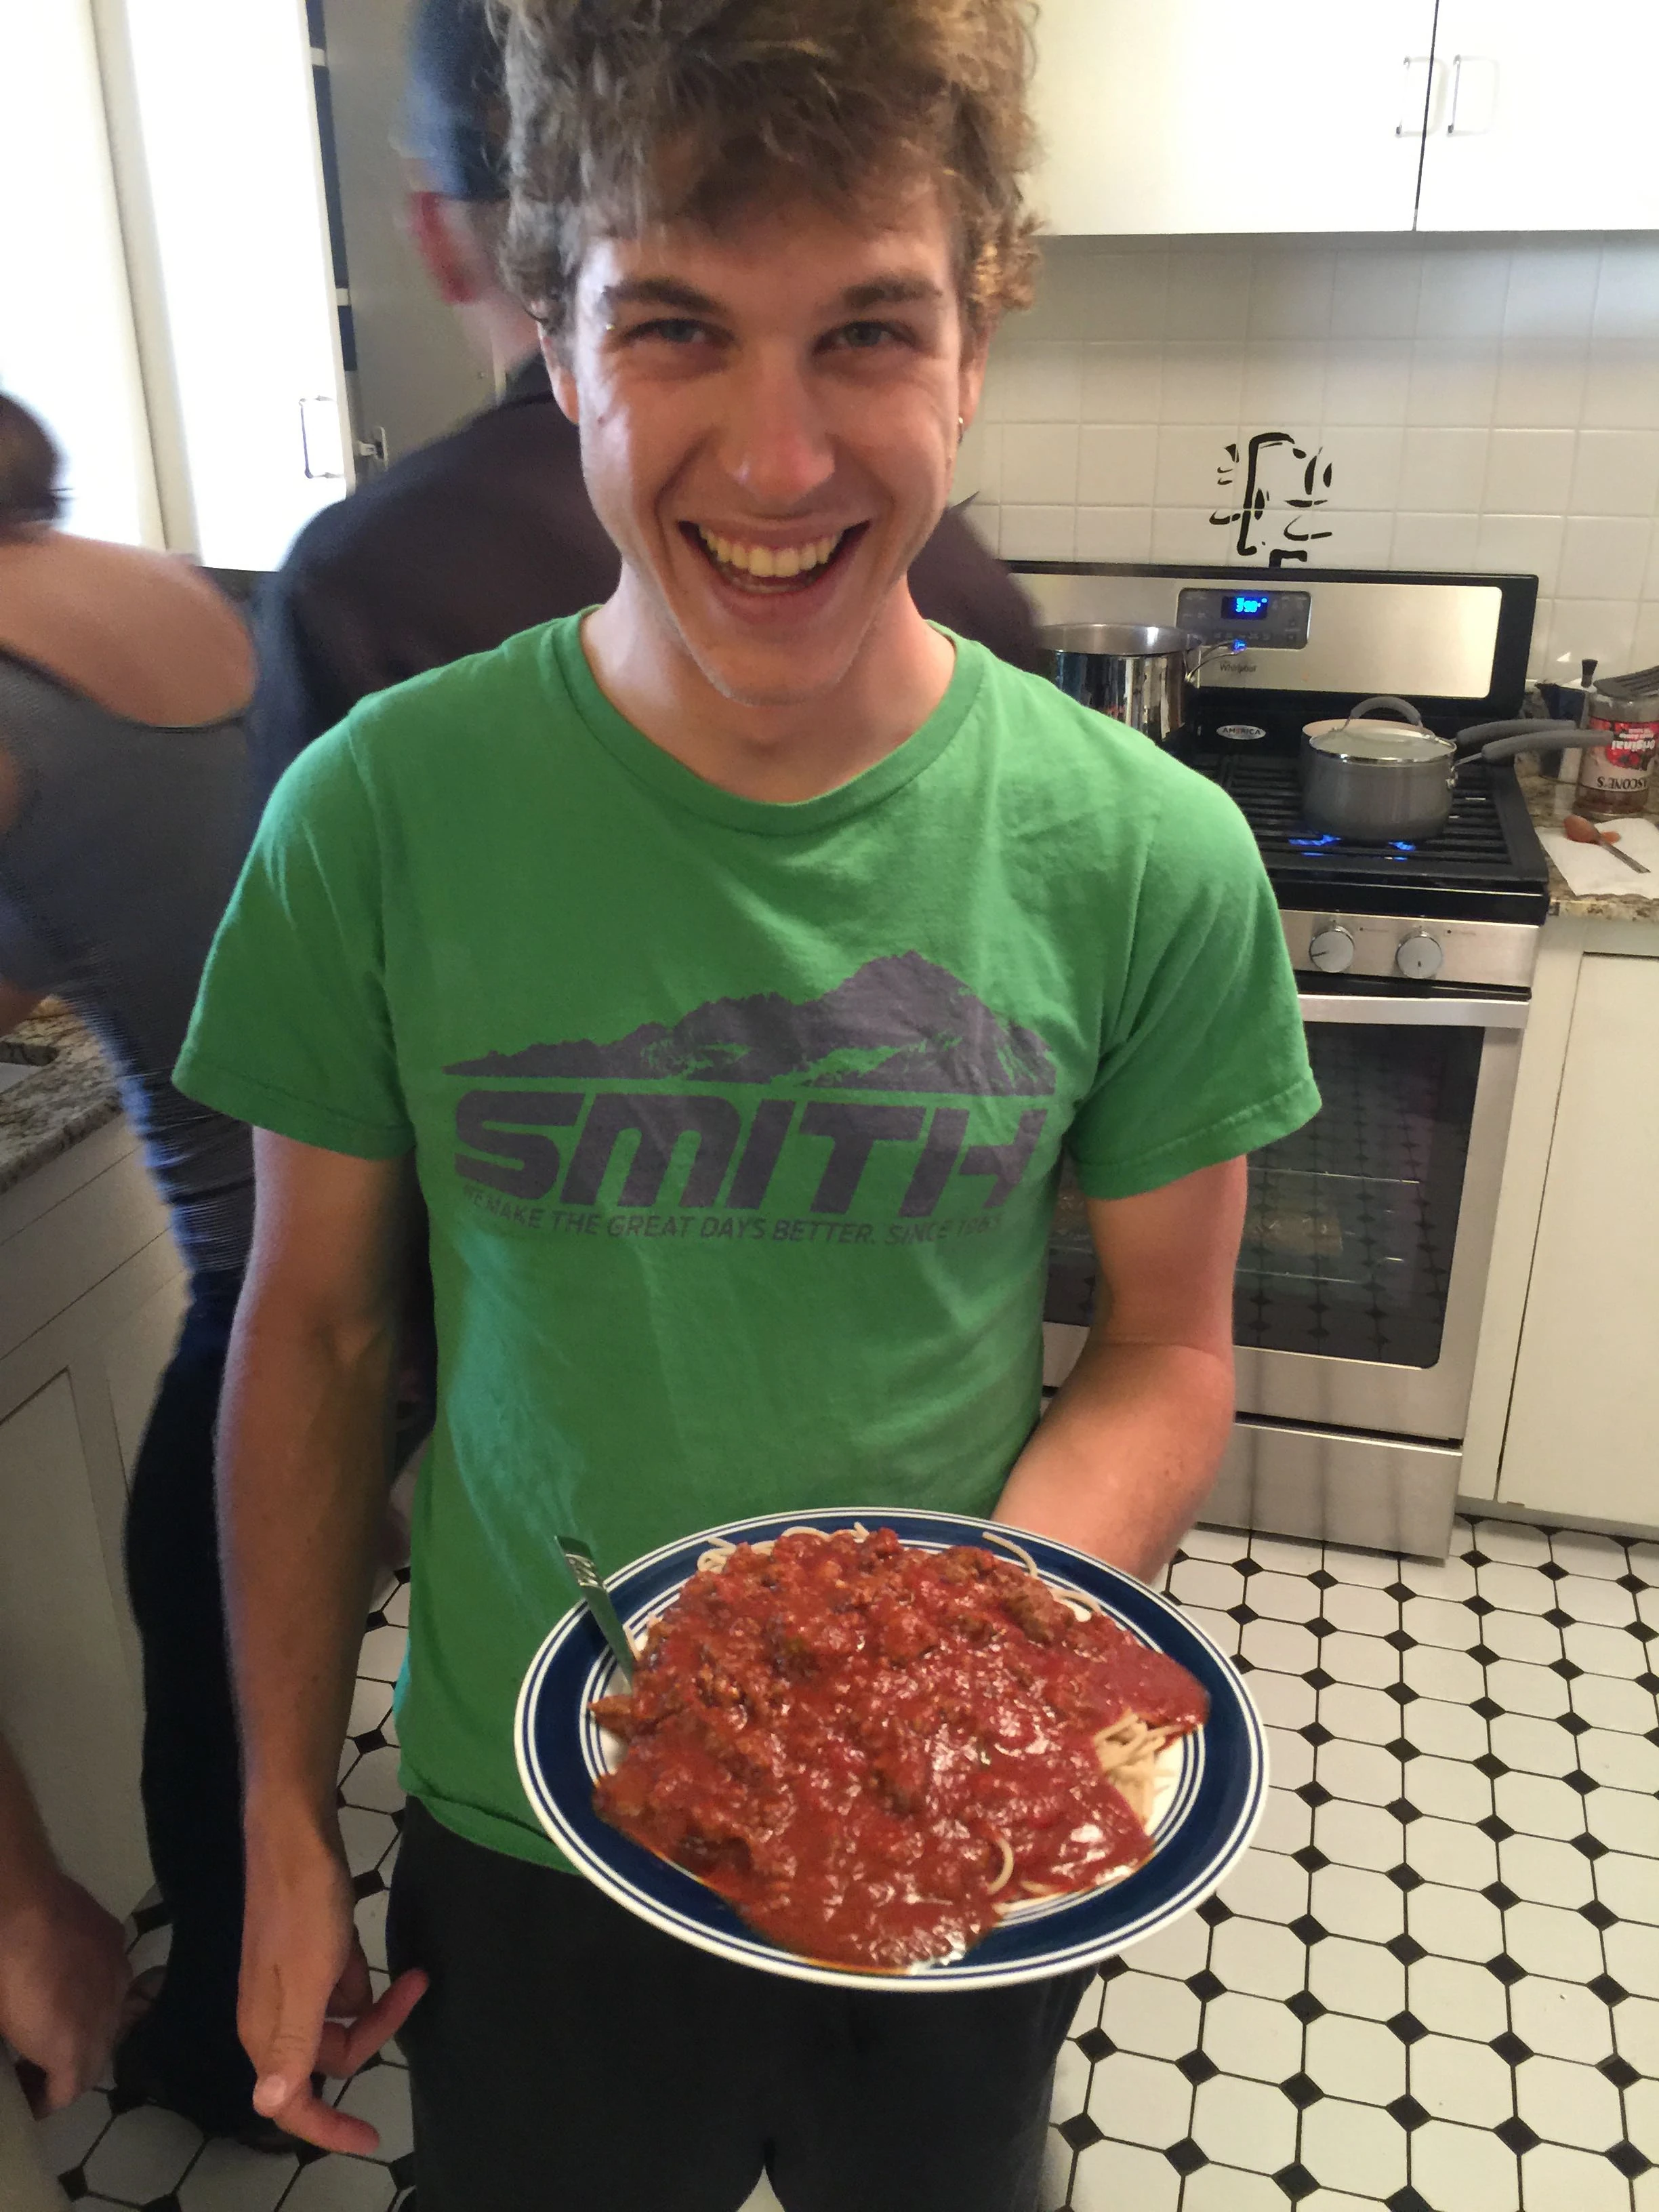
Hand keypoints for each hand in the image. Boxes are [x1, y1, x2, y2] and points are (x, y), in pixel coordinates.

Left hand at [0, 1874, 129, 2112]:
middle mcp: (106, 2017)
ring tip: (57, 2022)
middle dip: (69, 2070)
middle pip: (95, 2060)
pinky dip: (94, 1988)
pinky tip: (69, 1976)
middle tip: (37, 2067)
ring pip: (111, 2018)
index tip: (25, 2098)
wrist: (19, 1901)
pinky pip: (111, 1978)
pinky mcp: (116, 1941)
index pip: (68, 2093)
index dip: (45, 2101)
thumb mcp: (0, 2022)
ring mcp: (117, 1976)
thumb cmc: (0, 1971)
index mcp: (70, 2047)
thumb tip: (17, 2051)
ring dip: (87, 2029)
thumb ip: (16, 2047)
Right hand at [239, 1826, 424, 2151]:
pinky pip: (339, 1984)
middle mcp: (273, 2015)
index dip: (329, 2128)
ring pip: (339, 2019)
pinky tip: (358, 1939)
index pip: (291, 2103)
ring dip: (370, 1998)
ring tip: (400, 1964)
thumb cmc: (302, 1907)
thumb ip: (291, 2045)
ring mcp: (288, 1983)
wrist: (294, 1835)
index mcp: (266, 2031)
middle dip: (373, 2032)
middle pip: (329, 2056)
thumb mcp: (306, 1980)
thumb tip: (266, 2105)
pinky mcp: (304, 1955)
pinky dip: (356, 1971)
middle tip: (414, 1988)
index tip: (372, 2140)